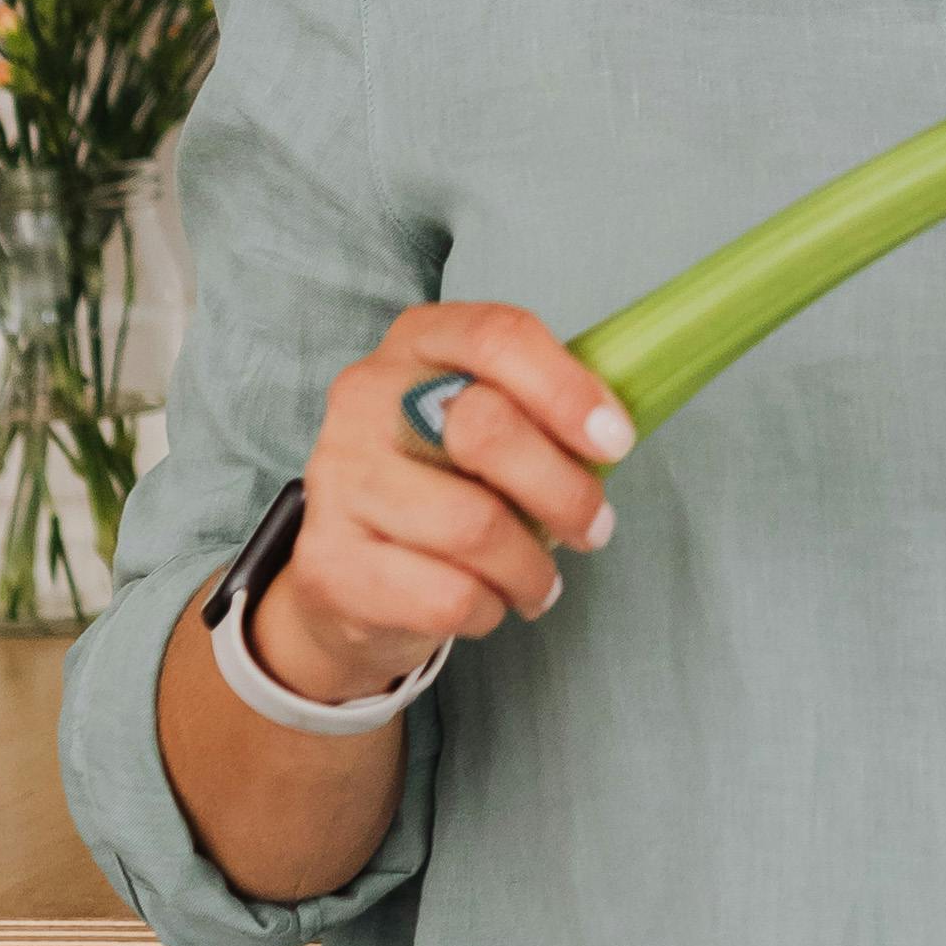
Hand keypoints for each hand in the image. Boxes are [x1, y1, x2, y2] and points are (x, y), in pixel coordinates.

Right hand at [262, 301, 637, 700]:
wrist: (349, 579)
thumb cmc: (442, 487)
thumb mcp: (487, 429)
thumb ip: (540, 414)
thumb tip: (615, 432)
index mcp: (417, 342)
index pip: (498, 337)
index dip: (568, 390)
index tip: (617, 442)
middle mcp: (366, 396)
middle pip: (487, 427)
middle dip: (563, 490)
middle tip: (594, 527)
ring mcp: (338, 478)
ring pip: (472, 525)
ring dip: (531, 568)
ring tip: (539, 583)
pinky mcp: (329, 561)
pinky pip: (445, 594)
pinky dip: (489, 609)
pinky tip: (488, 604)